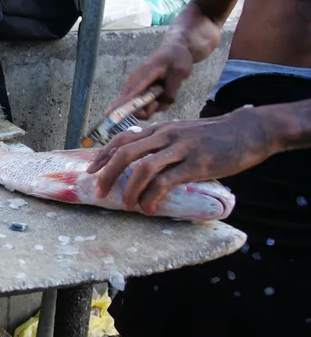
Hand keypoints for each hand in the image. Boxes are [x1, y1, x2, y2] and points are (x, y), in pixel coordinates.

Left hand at [84, 107, 279, 214]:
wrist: (247, 132)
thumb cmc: (212, 137)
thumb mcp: (180, 133)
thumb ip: (160, 144)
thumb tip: (138, 163)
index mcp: (159, 129)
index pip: (122, 139)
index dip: (103, 155)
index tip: (90, 171)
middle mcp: (165, 135)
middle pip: (126, 153)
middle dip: (108, 174)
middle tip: (100, 192)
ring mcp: (181, 149)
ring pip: (143, 168)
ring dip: (130, 190)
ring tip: (128, 205)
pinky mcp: (196, 164)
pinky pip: (166, 181)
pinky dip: (152, 196)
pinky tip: (149, 208)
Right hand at [105, 40, 193, 118]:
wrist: (176, 48)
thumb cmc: (176, 57)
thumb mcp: (179, 71)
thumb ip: (170, 90)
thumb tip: (162, 103)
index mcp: (141, 78)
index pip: (127, 96)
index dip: (117, 107)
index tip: (107, 115)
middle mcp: (136, 85)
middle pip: (133, 108)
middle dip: (147, 110)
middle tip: (159, 100)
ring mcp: (138, 89)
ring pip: (141, 108)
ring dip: (154, 106)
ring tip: (163, 91)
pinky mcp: (143, 91)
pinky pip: (147, 105)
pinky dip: (157, 103)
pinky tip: (163, 91)